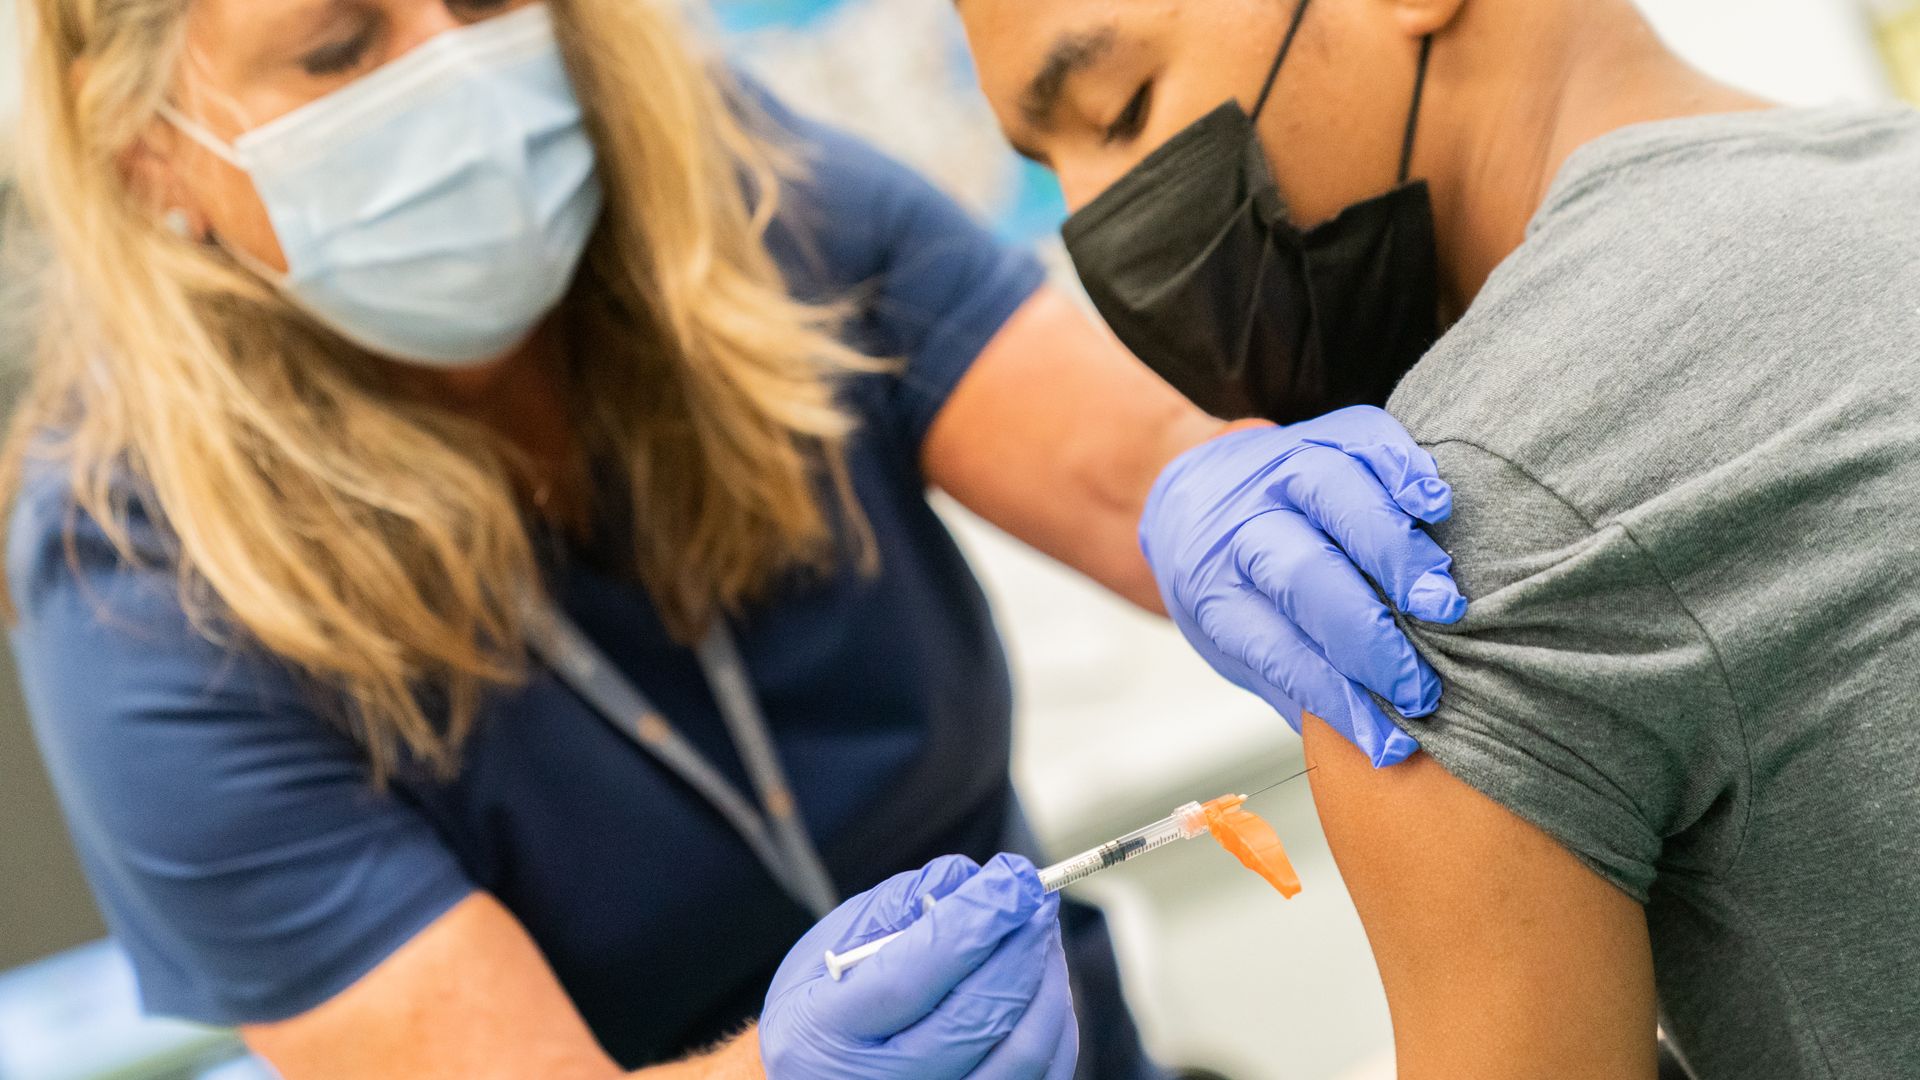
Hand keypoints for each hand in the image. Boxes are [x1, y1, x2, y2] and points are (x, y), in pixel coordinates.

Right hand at [760, 854, 1075, 1079]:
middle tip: (1036, 897)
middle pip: (975, 1016)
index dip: (973, 922)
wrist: (819, 1074)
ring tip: (1040, 934)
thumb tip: (969, 878)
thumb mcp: (829, 945)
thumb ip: (894, 906)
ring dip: (1046, 981)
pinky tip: (1042, 981)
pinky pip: (1040, 1076)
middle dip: (1020, 946)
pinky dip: (1054, 1024)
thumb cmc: (823, 1002)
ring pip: (1021, 1053)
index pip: (911, 976)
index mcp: (826, 1035)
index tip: (1012, 877)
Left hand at [1140, 405, 1466, 766]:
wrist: (1192, 492)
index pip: (1274, 648)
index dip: (1335, 696)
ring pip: (1331, 498)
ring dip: (1391, 552)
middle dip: (1365, 633)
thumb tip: (1386, 745)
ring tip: (1441, 602)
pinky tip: (1435, 503)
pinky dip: (1402, 468)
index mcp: (1214, 593)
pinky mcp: (1321, 432)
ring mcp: (1279, 473)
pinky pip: (1363, 439)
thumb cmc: (1231, 585)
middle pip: (1299, 574)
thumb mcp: (1240, 645)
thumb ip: (1301, 684)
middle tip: (1420, 683)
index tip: (1393, 740)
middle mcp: (1241, 528)